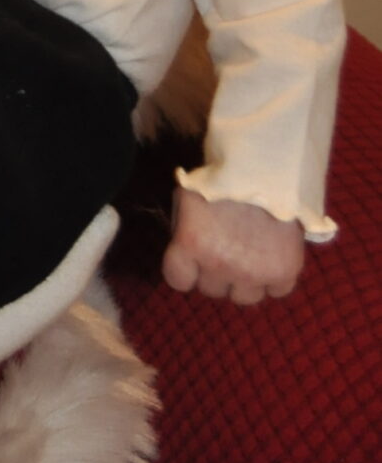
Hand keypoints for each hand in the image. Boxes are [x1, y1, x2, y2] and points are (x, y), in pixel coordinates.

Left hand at [161, 186, 304, 302]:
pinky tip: (272, 256)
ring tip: (251, 254)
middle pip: (212, 289)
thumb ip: (183, 229)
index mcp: (191, 244)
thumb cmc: (222, 178)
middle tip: (227, 248)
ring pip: (244, 297)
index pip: (177, 280)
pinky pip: (276, 291)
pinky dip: (275, 278)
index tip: (194, 258)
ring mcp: (254, 273)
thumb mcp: (187, 197)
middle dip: (216, 272)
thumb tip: (185, 251)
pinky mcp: (284, 272)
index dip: (185, 269)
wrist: (268, 165)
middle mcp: (220, 265)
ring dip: (245, 281)